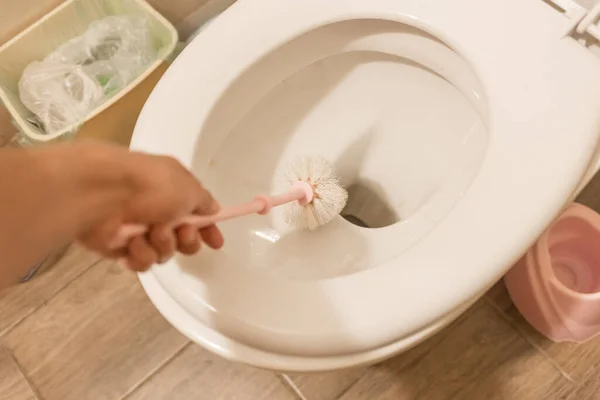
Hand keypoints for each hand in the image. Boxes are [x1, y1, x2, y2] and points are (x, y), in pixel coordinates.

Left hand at [72, 144, 223, 270]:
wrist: (104, 193)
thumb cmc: (151, 185)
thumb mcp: (189, 187)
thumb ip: (204, 202)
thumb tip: (213, 209)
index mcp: (174, 192)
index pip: (198, 215)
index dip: (208, 230)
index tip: (216, 243)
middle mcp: (158, 211)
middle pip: (184, 240)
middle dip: (187, 240)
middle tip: (181, 232)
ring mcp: (139, 231)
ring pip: (165, 253)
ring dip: (162, 244)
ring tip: (151, 233)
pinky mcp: (121, 248)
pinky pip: (143, 262)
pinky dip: (140, 253)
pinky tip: (132, 243)